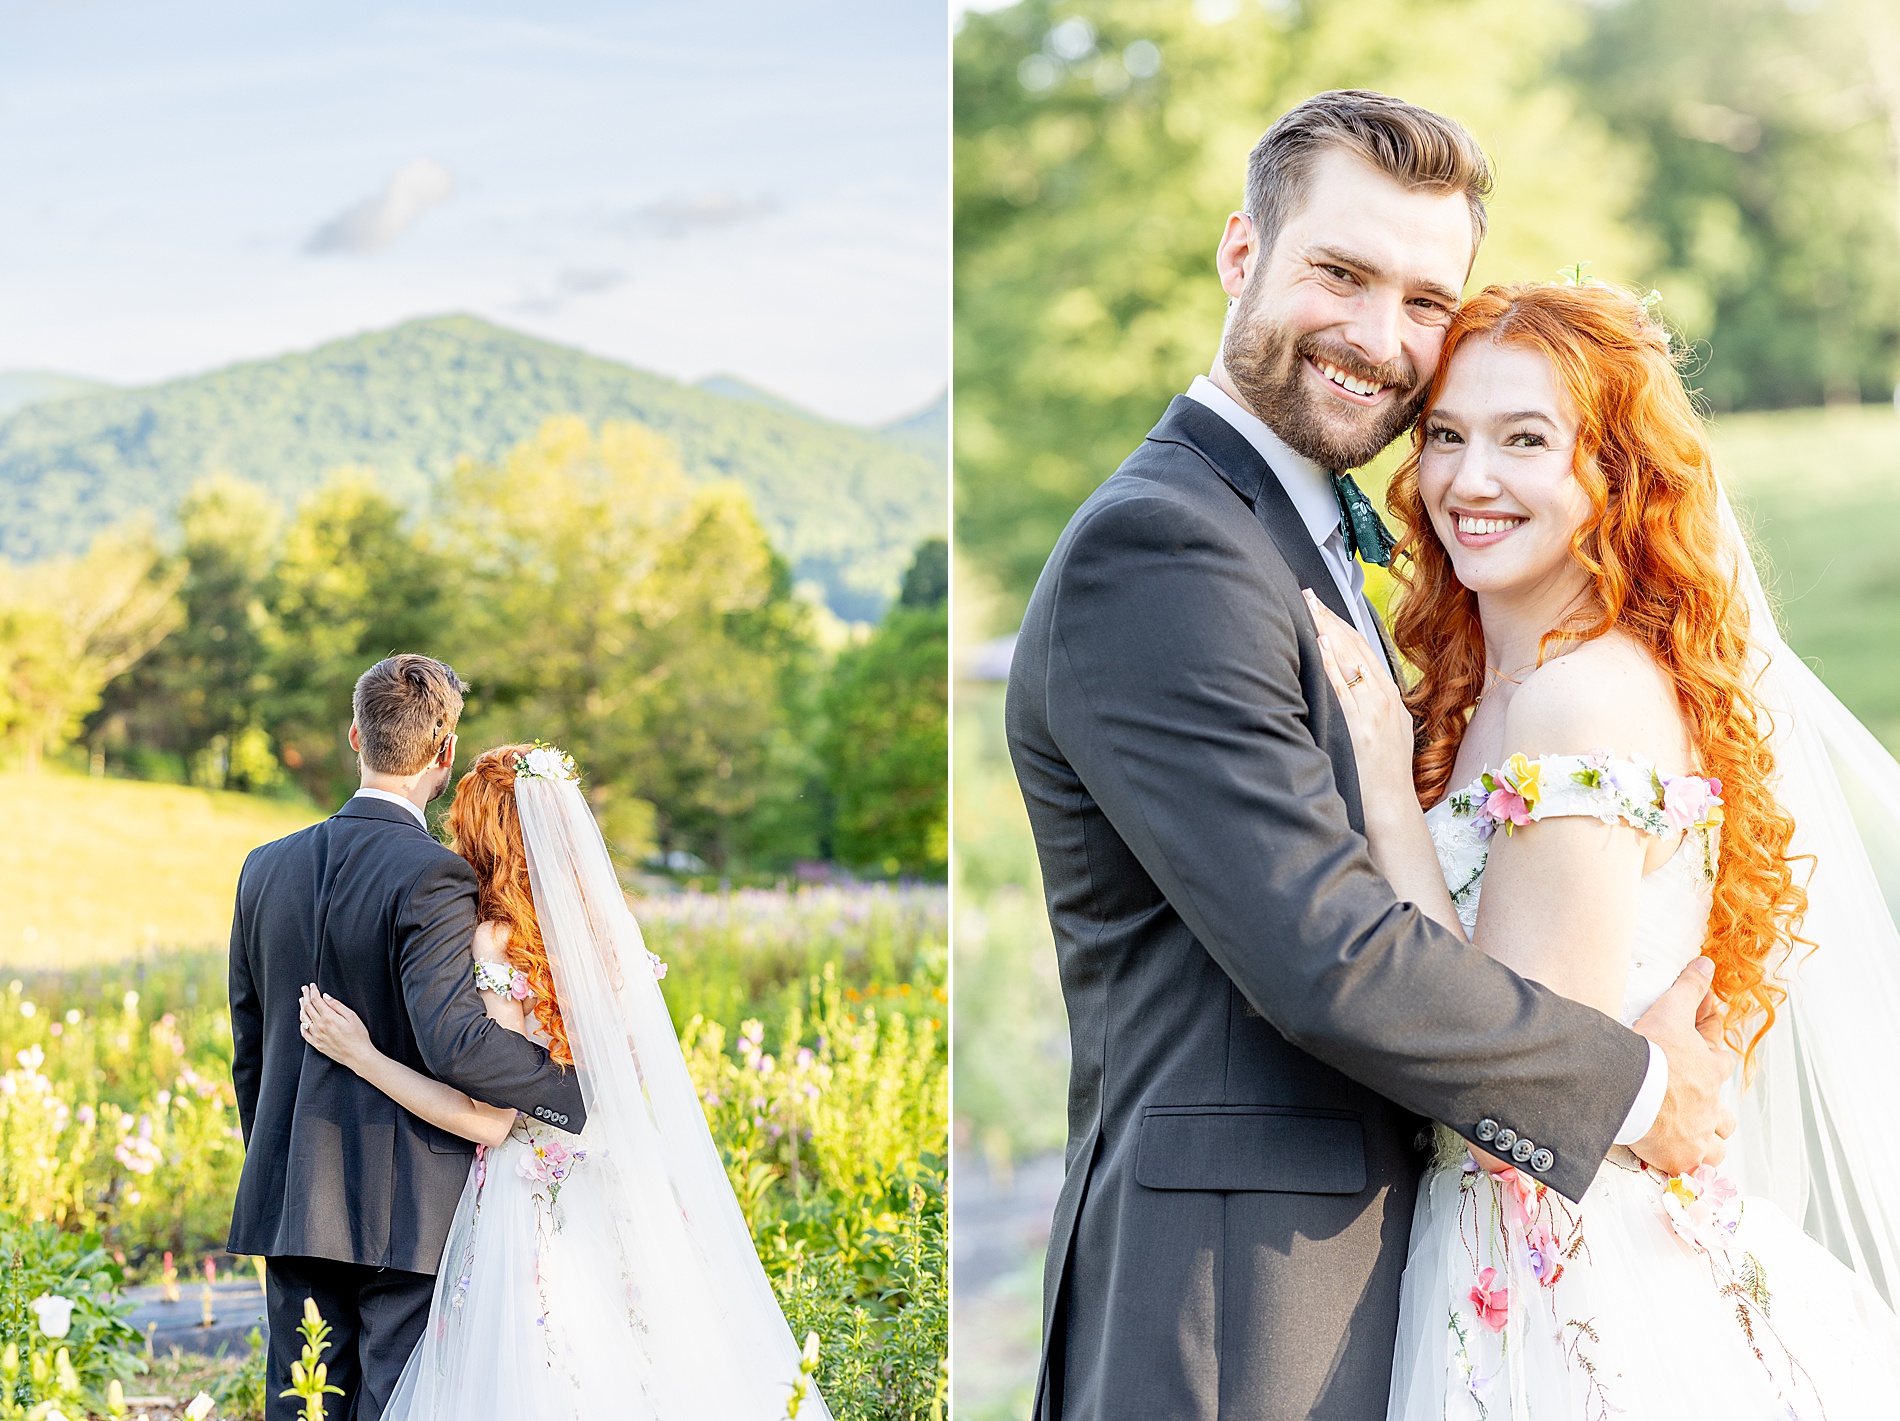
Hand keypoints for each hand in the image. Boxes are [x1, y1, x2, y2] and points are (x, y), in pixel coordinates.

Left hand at [298, 984, 375, 1071]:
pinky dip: (302, 1024)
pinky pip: (304, 1033)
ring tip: (302, 1001)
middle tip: (304, 989)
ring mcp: (316, 1036)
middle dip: (305, 996)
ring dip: (302, 1008)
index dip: (313, 991)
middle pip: (307, 1007)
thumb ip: (337, 1005)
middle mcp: (319, 1026)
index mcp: (328, 1017)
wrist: (357, 1055)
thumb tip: (326, 997)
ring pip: (304, 1019)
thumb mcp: (352, 1016)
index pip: (316, 1000)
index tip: (312, 985)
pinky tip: (303, 1020)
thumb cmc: (358, 1035)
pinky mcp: (316, 1044)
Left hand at [1304, 590, 1413, 810]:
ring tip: (1308, 608)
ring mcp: (1374, 714)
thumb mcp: (1385, 734)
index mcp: (1390, 700)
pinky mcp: (1361, 729)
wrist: (1392, 810)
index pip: (1364, 651)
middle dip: (1331, 619)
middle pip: (1356, 649)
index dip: (1342, 626)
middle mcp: (1385, 700)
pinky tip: (1320, 645)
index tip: (1323, 607)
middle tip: (1308, 595)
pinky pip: (1344, 690)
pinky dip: (1332, 665)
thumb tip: (1345, 688)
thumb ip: (1368, 709)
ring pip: (1350, 662)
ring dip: (1327, 632)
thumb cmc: (1383, 778)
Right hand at [1630, 956, 1736, 1173]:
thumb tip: (1707, 962)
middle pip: (1724, 1117)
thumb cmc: (1651, 1051)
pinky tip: (1667, 1160)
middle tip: (1696, 1110)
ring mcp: (1697, 1136)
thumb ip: (1689, 987)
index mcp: (1710, 1071)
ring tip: (1688, 1140)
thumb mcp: (1671, 1010)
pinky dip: (1680, 1164)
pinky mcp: (1678, 1157)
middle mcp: (1711, 1108)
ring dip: (1705, 1143)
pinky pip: (1686, 1168)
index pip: (1719, 1059)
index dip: (1710, 1052)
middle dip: (1714, 1115)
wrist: (1631, 1088)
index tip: (1700, 1050)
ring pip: (1715, 1147)